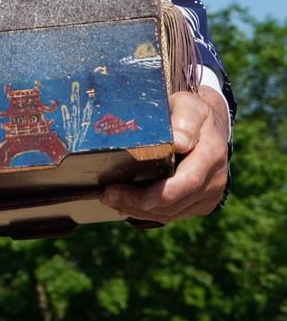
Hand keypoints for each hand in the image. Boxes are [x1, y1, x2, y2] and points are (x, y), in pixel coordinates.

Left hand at [101, 87, 228, 222]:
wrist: (209, 126)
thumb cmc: (192, 113)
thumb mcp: (189, 106)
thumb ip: (185, 121)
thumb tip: (180, 142)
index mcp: (211, 154)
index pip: (188, 181)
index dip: (161, 192)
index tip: (133, 194)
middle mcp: (213, 180)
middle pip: (173, 202)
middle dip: (138, 202)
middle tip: (107, 194)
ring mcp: (208, 195)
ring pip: (170, 212)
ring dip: (138, 209)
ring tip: (110, 198)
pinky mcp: (200, 203)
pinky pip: (171, 213)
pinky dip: (146, 211)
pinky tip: (126, 202)